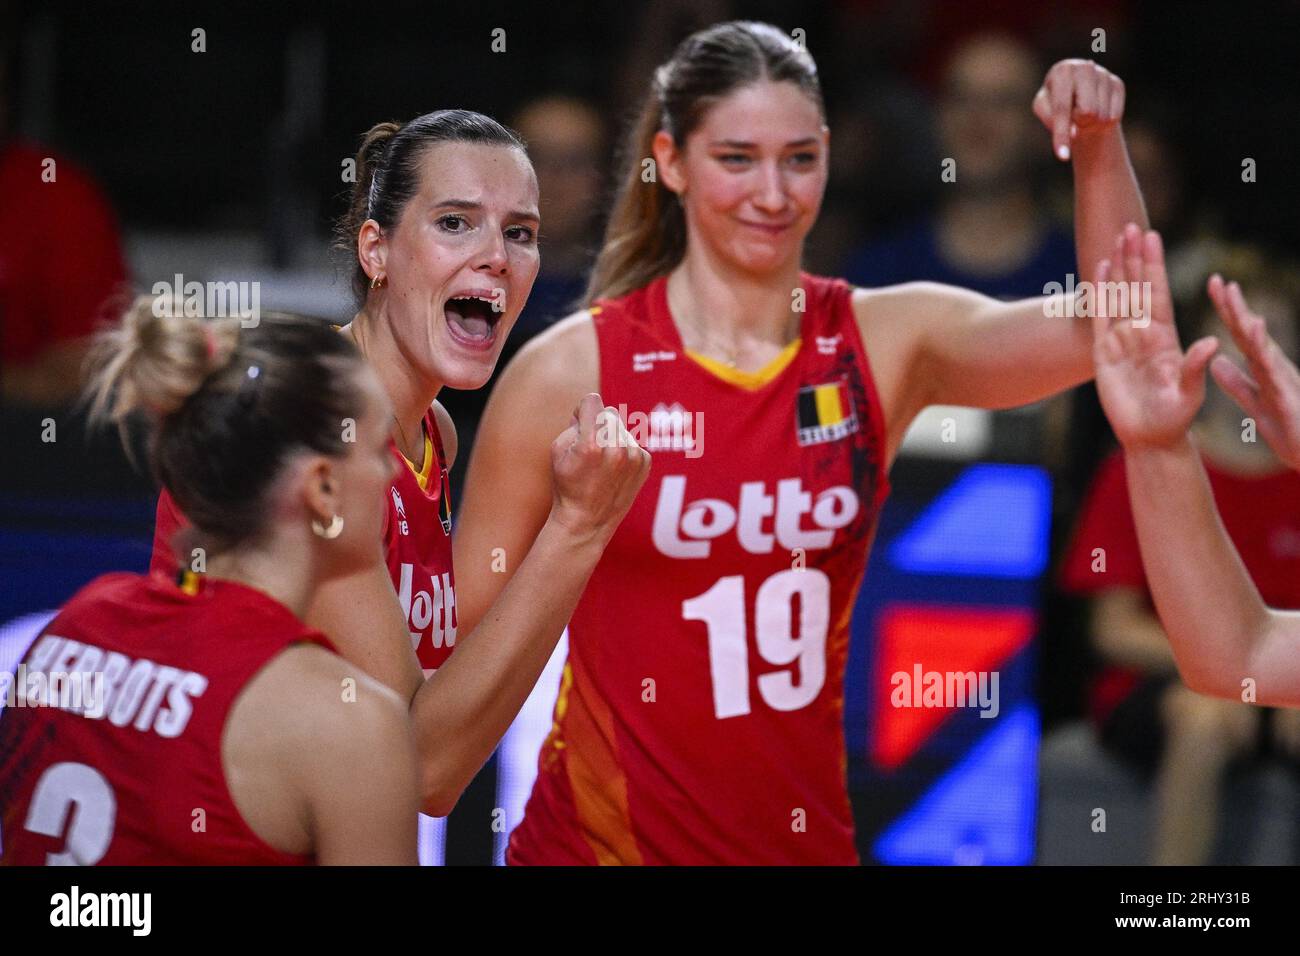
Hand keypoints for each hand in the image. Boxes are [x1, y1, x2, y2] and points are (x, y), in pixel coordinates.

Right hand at [548, 392, 650, 544]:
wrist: (587, 521)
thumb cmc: (568, 485)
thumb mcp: (558, 451)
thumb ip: (574, 423)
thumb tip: (590, 408)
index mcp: (591, 444)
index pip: (592, 401)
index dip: (583, 409)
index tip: (580, 421)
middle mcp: (616, 449)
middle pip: (608, 413)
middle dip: (598, 425)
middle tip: (590, 448)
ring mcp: (634, 456)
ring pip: (622, 428)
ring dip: (611, 438)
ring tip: (602, 464)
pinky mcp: (645, 462)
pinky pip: (633, 442)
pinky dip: (623, 451)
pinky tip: (614, 470)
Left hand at [1033, 59, 1125, 161]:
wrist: (1076, 94)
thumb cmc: (1054, 105)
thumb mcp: (1044, 111)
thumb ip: (1053, 121)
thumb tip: (1075, 131)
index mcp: (1062, 71)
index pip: (1062, 108)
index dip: (1061, 134)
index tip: (1063, 157)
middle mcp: (1084, 67)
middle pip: (1087, 112)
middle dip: (1080, 122)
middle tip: (1075, 117)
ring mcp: (1103, 74)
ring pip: (1101, 116)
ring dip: (1091, 122)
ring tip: (1084, 113)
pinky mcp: (1117, 83)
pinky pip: (1113, 115)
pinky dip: (1103, 120)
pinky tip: (1097, 111)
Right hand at [1092, 224, 1218, 449]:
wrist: (1149, 436)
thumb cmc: (1174, 417)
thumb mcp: (1190, 394)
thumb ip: (1195, 368)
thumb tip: (1209, 343)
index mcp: (1166, 336)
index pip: (1158, 293)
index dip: (1154, 266)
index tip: (1152, 238)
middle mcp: (1144, 332)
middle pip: (1138, 287)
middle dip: (1135, 257)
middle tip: (1131, 226)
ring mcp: (1123, 340)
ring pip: (1120, 296)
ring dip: (1118, 268)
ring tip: (1116, 239)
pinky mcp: (1104, 353)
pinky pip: (1100, 317)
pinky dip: (1100, 294)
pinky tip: (1099, 271)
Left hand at [1207, 275, 1299, 471]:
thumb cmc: (1291, 430)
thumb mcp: (1256, 404)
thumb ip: (1237, 384)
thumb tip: (1215, 362)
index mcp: (1263, 367)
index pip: (1240, 334)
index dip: (1227, 311)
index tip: (1214, 285)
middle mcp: (1273, 365)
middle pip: (1248, 331)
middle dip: (1232, 305)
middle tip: (1216, 279)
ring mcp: (1280, 376)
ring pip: (1258, 342)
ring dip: (1244, 316)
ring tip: (1231, 292)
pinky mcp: (1285, 391)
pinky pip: (1270, 366)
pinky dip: (1261, 346)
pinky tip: (1253, 328)